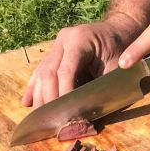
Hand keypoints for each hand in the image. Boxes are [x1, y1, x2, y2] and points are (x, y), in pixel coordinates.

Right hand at [22, 13, 144, 106]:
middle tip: (51, 120)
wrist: (118, 30)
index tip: (64, 114)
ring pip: (41, 73)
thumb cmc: (121, 49)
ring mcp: (56, 45)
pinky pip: (40, 71)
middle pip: (49, 72)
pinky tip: (28, 102)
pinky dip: (35, 88)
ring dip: (39, 96)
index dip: (63, 94)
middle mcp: (63, 40)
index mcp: (80, 40)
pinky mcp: (54, 52)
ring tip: (39, 117)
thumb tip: (87, 116)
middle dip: (49, 98)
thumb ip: (102, 88)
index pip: (66, 71)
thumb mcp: (116, 68)